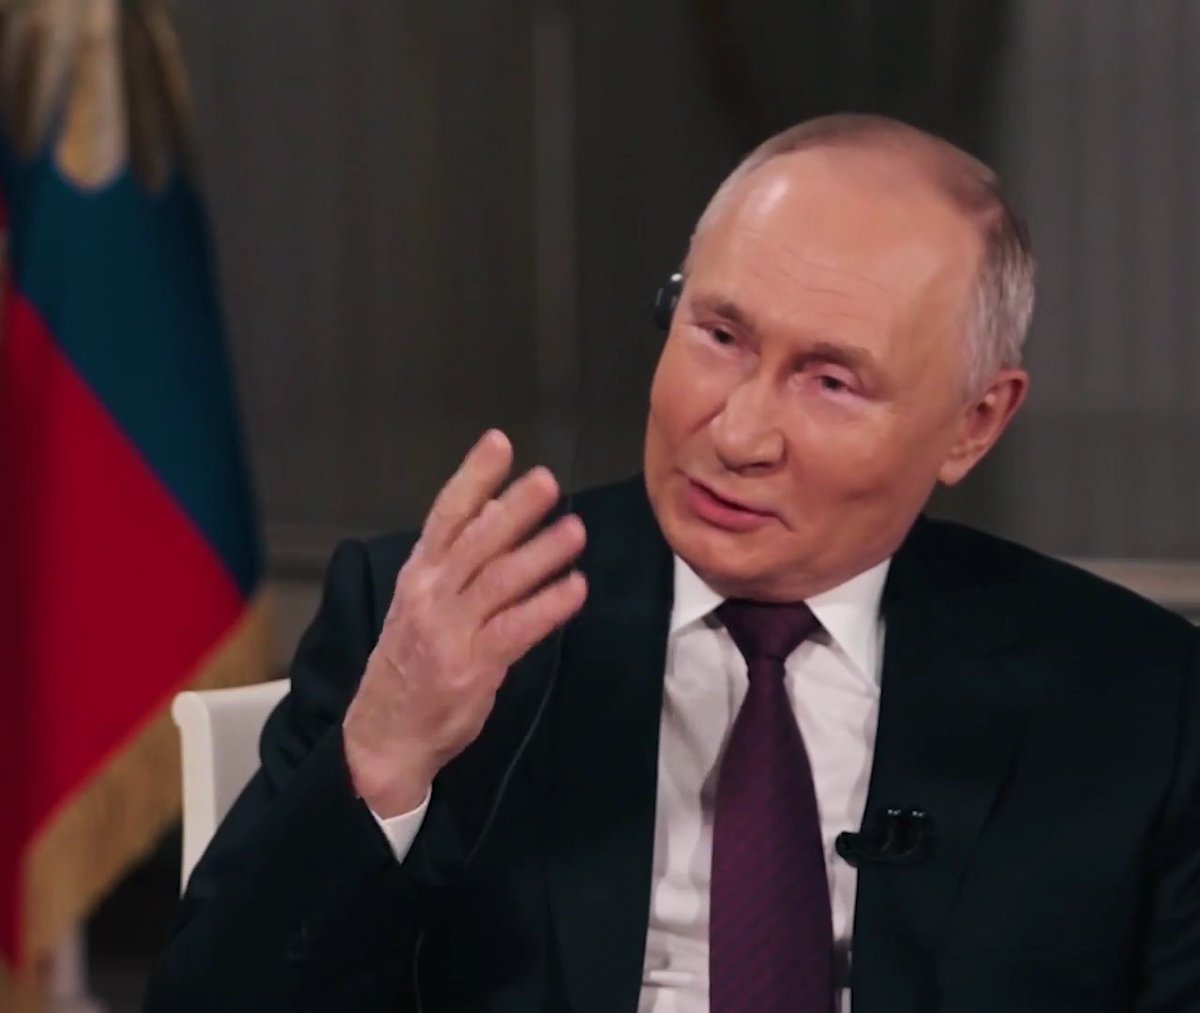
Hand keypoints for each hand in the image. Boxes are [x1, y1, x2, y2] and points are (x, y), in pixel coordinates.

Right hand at [343, 430, 587, 817]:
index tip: (499, 444)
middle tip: (546, 481)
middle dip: (513, 509)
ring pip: (498, 581)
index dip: (473, 477)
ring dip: (539, 554)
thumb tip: (502, 510)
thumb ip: (460, 560)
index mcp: (419, 573)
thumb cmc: (411, 662)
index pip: (446, 514)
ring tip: (575, 531)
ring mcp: (449, 631)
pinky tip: (575, 589)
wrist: (385, 733)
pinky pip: (515, 630)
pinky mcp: (470, 667)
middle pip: (475, 541)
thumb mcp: (424, 601)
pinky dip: (547, 607)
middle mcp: (430, 594)